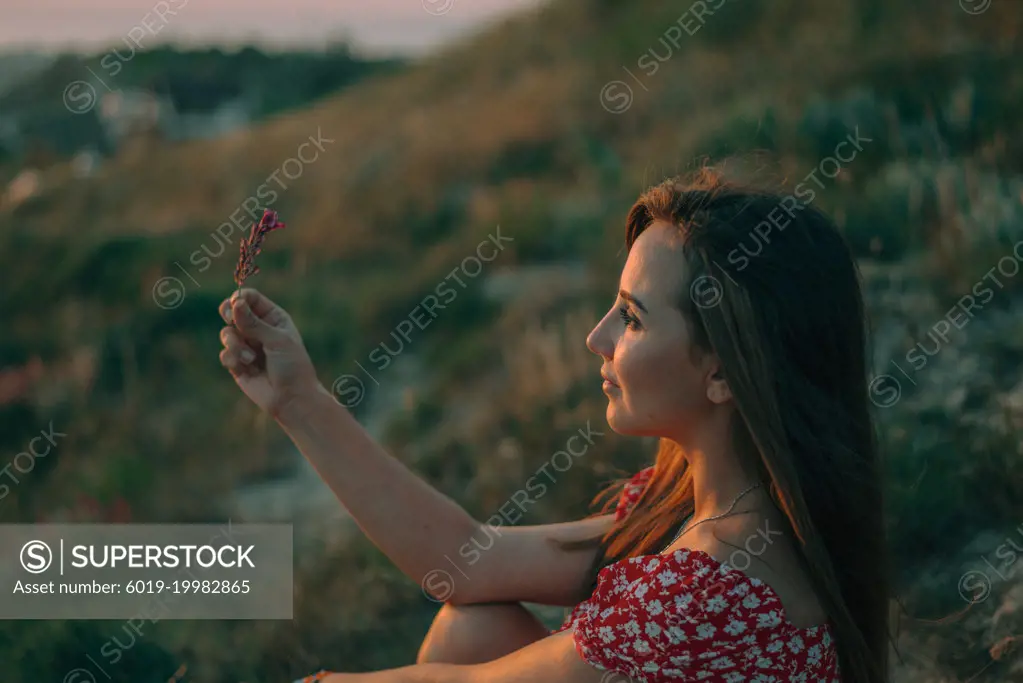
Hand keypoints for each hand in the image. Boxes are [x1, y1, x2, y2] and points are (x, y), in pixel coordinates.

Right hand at [218, 288, 320, 416]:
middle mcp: (258, 330)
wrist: (291, 398)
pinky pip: (225, 354)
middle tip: (230, 319)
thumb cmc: (292, 366)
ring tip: (250, 358)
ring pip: (226, 333)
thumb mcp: (277, 340)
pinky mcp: (237, 364)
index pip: (250, 298)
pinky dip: (233, 359)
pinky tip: (247, 367)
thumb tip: (235, 302)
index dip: (240, 298)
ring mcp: (247, 346)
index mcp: (273, 318)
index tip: (235, 305)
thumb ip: (254, 323)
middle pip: (232, 311)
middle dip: (228, 315)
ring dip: (235, 344)